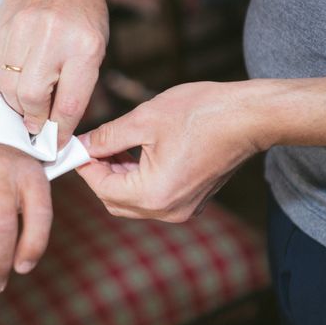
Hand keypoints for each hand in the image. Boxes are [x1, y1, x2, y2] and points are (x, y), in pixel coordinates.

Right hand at [0, 0, 107, 147]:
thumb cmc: (84, 10)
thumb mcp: (96, 46)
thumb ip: (78, 84)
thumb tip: (57, 124)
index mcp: (85, 47)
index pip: (69, 105)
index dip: (61, 131)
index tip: (57, 143)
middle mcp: (53, 39)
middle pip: (33, 99)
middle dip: (35, 120)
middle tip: (38, 126)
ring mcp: (24, 31)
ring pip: (10, 88)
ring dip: (18, 104)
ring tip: (28, 103)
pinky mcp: (3, 27)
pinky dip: (7, 85)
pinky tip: (17, 83)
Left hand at [77, 81, 264, 221]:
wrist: (250, 117)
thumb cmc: (202, 113)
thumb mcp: (144, 119)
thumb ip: (107, 137)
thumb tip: (83, 145)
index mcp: (153, 194)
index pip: (101, 188)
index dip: (84, 167)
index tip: (75, 148)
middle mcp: (167, 211)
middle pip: (115, 201)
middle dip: (100, 174)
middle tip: (94, 145)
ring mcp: (183, 209)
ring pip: (133, 201)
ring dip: (119, 176)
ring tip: (115, 144)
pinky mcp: (192, 201)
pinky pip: (153, 198)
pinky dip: (138, 179)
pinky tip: (137, 152)